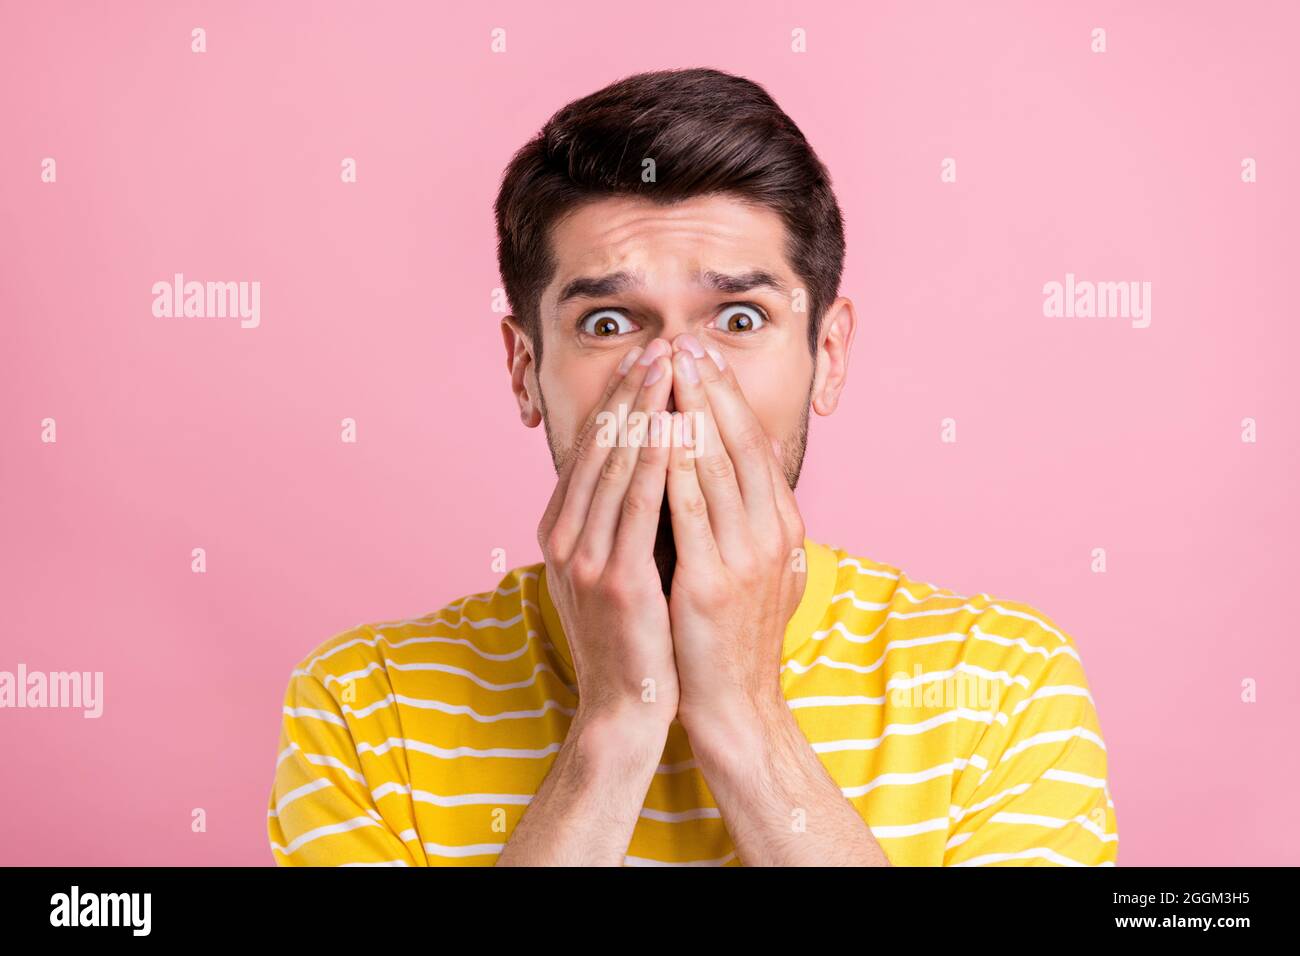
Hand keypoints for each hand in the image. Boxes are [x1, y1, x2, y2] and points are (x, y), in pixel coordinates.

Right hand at [537, 337, 678, 733]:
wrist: (625, 705)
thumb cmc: (632, 634)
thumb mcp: (614, 565)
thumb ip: (619, 517)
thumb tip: (648, 462)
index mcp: (562, 529)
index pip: (590, 449)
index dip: (618, 400)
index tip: (645, 357)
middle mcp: (565, 536)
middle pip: (599, 446)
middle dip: (631, 390)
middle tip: (659, 343)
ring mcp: (584, 557)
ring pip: (616, 465)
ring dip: (645, 409)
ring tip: (669, 366)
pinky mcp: (613, 578)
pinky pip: (639, 505)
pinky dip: (656, 459)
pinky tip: (675, 425)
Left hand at [663, 334, 806, 740]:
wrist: (735, 707)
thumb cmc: (732, 635)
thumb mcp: (752, 568)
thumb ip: (740, 518)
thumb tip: (717, 465)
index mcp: (782, 527)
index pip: (754, 445)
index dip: (728, 397)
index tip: (703, 357)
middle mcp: (771, 534)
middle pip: (738, 444)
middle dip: (709, 390)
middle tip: (685, 344)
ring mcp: (744, 558)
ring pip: (715, 467)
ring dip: (690, 413)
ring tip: (668, 371)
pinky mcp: (710, 582)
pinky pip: (688, 511)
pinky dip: (672, 467)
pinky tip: (655, 434)